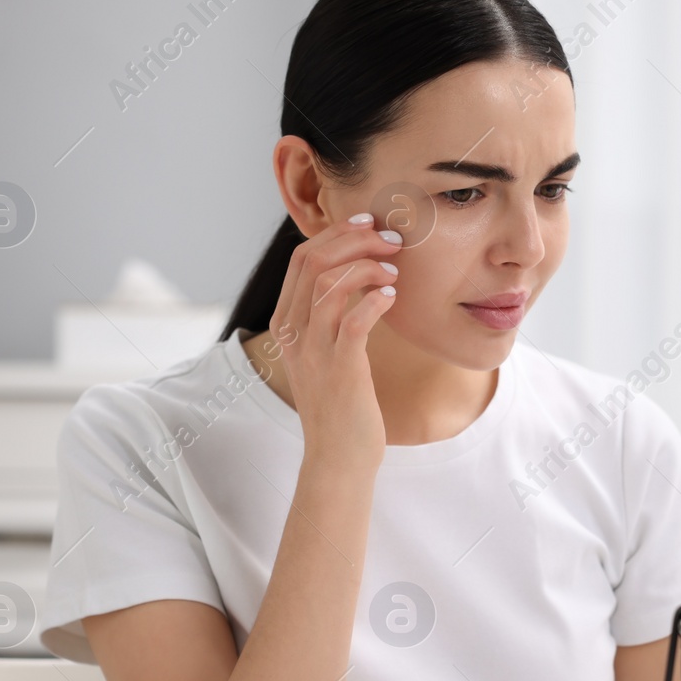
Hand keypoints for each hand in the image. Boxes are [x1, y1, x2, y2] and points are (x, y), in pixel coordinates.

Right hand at [264, 213, 400, 467]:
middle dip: (356, 240)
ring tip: (395, 271)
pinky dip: (375, 300)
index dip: (337, 233)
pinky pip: (354, 320)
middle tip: (391, 240)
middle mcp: (293, 332)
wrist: (338, 457)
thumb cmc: (341, 403)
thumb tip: (355, 274)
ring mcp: (313, 351)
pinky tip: (393, 297)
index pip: (302, 258)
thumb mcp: (326, 352)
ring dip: (368, 267)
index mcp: (286, 322)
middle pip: (314, 261)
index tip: (369, 224)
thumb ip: (330, 314)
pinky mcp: (340, 370)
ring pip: (332, 284)